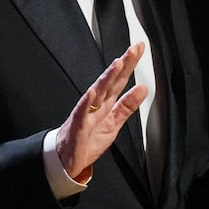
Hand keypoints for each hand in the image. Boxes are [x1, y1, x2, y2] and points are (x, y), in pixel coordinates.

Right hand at [56, 43, 147, 181]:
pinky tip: (92, 92)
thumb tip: (143, 88)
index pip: (120, 80)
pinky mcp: (77, 127)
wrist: (66, 160)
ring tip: (117, 64)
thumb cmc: (87, 139)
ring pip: (97, 92)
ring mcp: (86, 114)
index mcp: (105, 103)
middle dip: (122, 65)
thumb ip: (127, 105)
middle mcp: (95, 104)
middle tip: (133, 49)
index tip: (139, 48)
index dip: (130, 64)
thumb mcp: (113, 122)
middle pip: (111, 81)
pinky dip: (86, 102)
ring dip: (107, 77)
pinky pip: (81, 113)